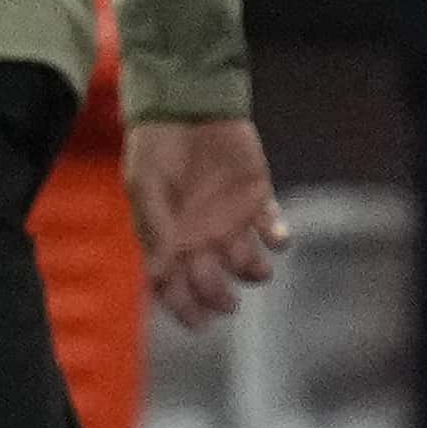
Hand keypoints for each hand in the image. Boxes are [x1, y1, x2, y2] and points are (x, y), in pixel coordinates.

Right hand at [123, 118, 288, 328]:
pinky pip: (273, 227)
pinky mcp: (257, 198)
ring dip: (254, 272)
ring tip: (256, 270)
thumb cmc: (156, 147)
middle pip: (212, 282)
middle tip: (228, 303)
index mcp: (169, 239)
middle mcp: (200, 237)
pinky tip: (278, 239)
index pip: (174, 286)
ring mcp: (231, 219)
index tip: (199, 324)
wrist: (185, 104)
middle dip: (220, 298)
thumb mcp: (146, 188)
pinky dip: (280, 237)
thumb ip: (156, 231)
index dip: (185, 308)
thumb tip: (161, 276)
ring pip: (248, 262)